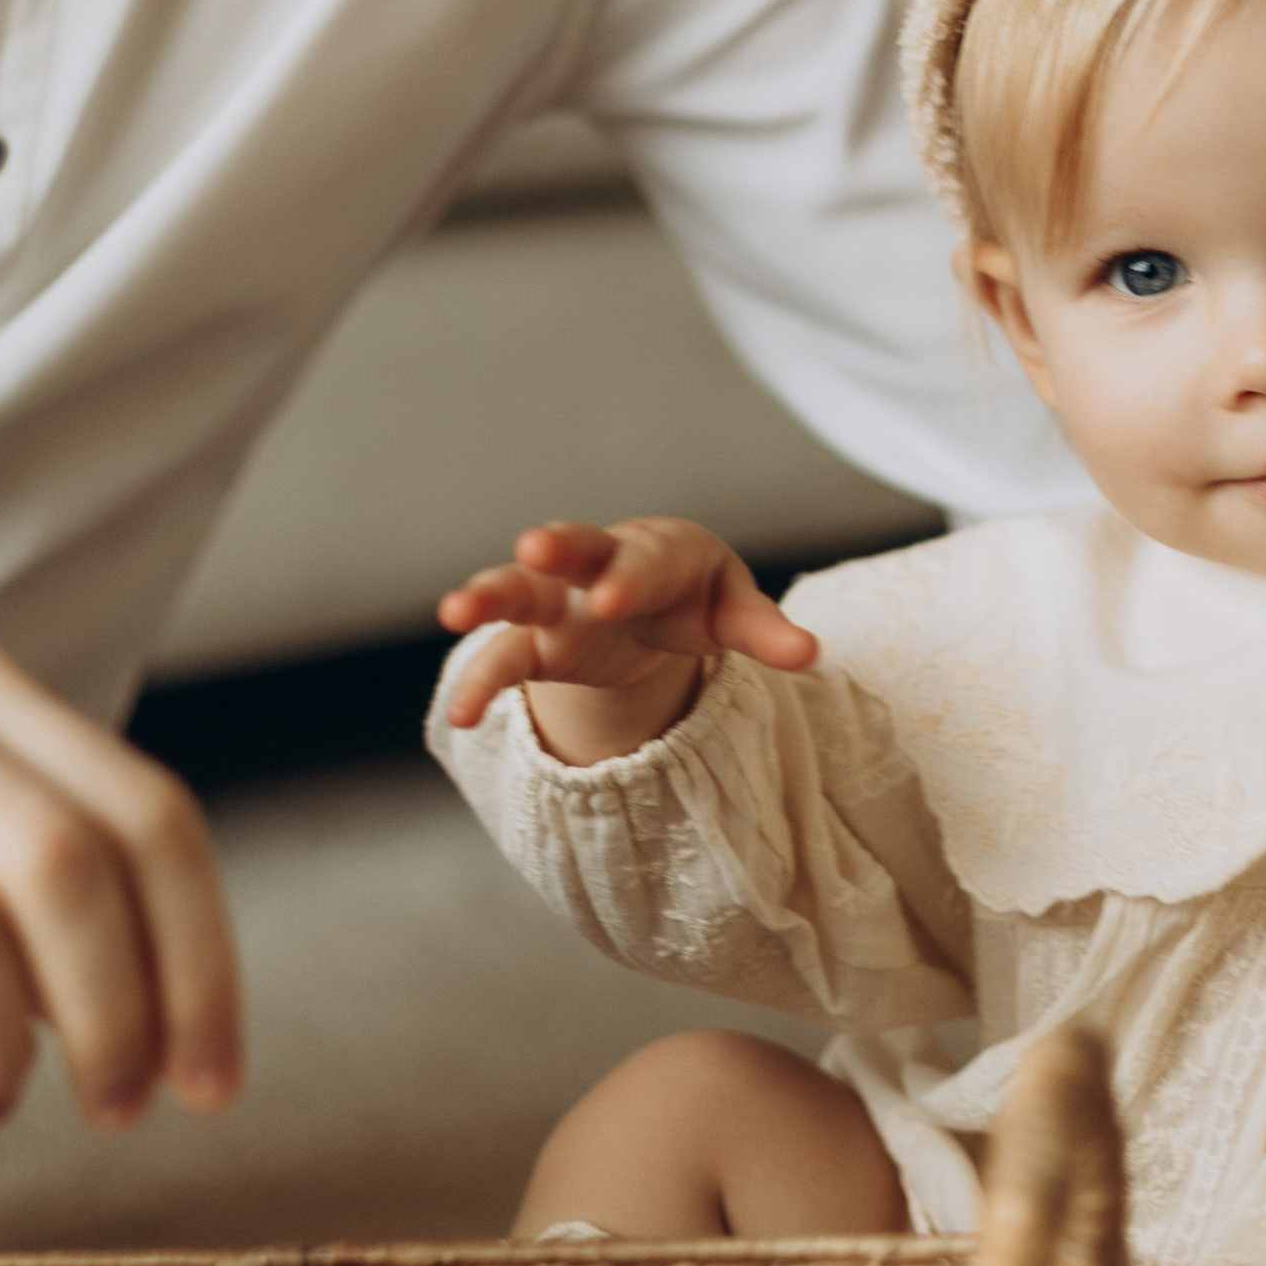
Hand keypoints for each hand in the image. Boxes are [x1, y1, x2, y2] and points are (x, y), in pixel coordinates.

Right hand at [436, 517, 817, 763]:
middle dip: (555, 548)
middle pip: (573, 548)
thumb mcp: (733, 609)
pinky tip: (461, 718)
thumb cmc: (696, 594)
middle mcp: (597, 567)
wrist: (646, 589)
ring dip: (489, 596)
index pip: (643, 562)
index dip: (627, 577)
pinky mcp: (536, 642)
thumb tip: (809, 654)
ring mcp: (559, 603)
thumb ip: (765, 631)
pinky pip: (502, 659)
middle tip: (532, 546)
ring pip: (519, 591)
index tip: (611, 598)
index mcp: (656, 553)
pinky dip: (481, 684)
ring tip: (455, 611)